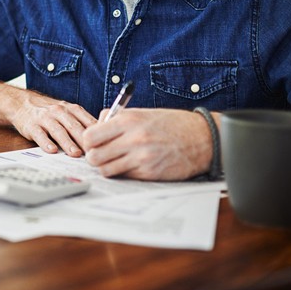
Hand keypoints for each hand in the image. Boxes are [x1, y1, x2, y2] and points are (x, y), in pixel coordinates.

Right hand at [7, 90, 96, 156]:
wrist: (22, 103)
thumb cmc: (49, 112)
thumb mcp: (68, 112)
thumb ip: (83, 124)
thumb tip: (103, 140)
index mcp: (72, 109)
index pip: (88, 122)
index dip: (98, 134)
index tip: (105, 146)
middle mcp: (59, 112)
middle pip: (75, 127)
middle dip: (85, 140)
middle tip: (94, 153)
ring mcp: (45, 118)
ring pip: (58, 131)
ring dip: (68, 143)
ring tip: (76, 154)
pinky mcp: (31, 126)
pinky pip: (39, 135)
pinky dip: (46, 142)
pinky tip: (52, 150)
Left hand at [81, 108, 210, 180]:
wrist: (203, 138)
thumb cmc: (171, 124)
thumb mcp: (141, 113)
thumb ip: (116, 118)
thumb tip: (95, 126)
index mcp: (128, 121)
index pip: (89, 136)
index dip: (87, 142)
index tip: (93, 143)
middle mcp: (133, 139)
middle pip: (93, 156)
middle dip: (94, 157)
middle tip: (101, 154)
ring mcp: (141, 158)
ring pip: (105, 170)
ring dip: (107, 167)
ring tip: (115, 161)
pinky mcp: (150, 173)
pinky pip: (124, 176)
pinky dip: (124, 173)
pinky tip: (133, 165)